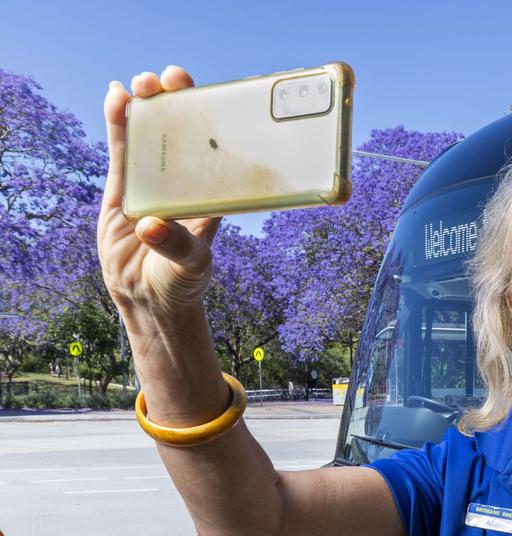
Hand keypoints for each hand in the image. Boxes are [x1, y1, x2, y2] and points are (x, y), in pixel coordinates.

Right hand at [97, 66, 221, 314]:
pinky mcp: (124, 189)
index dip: (212, 117)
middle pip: (181, 132)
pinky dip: (118, 125)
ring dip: (145, 107)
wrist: (149, 298)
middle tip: (169, 81)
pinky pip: (122, 151)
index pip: (215, 147)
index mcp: (211, 193)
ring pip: (149, 135)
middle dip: (176, 102)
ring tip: (139, 84)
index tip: (207, 96)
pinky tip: (116, 96)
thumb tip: (151, 227)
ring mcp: (152, 181)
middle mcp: (184, 181)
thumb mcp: (189, 266)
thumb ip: (176, 247)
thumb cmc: (182, 282)